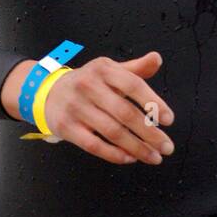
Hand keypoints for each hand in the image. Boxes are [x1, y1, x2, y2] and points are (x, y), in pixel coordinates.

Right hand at [35, 51, 175, 165]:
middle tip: (167, 147)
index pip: (132, 85)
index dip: (153, 102)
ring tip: (155, 157)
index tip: (169, 119)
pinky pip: (94, 145)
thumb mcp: (108, 70)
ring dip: (137, 148)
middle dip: (150, 132)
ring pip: (112, 132)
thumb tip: (157, 58)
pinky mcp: (66, 127)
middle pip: (125, 112)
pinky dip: (115, 154)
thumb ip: (135, 69)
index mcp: (103, 69)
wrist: (46, 92)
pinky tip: (130, 158)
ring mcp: (76, 107)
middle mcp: (88, 86)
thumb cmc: (87, 82)